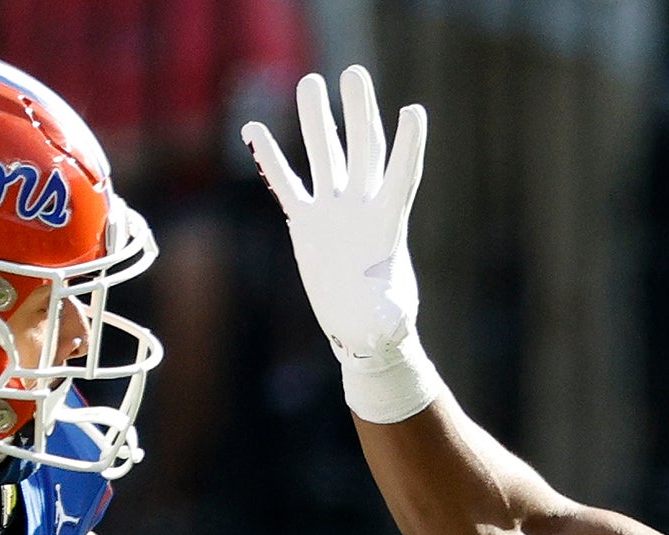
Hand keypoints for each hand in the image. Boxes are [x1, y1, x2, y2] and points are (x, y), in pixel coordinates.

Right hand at [244, 66, 424, 371]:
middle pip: (363, 149)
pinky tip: (253, 129)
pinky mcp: (308, 223)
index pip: (400, 175)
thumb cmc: (384, 325)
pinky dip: (271, 158)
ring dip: (316, 121)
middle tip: (354, 72)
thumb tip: (381, 321)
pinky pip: (287, 184)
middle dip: (359, 112)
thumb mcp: (389, 319)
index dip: (409, 145)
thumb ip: (386, 313)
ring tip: (310, 83)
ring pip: (325, 155)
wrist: (362, 329)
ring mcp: (334, 211)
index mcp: (388, 225)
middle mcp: (362, 208)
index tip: (415, 111)